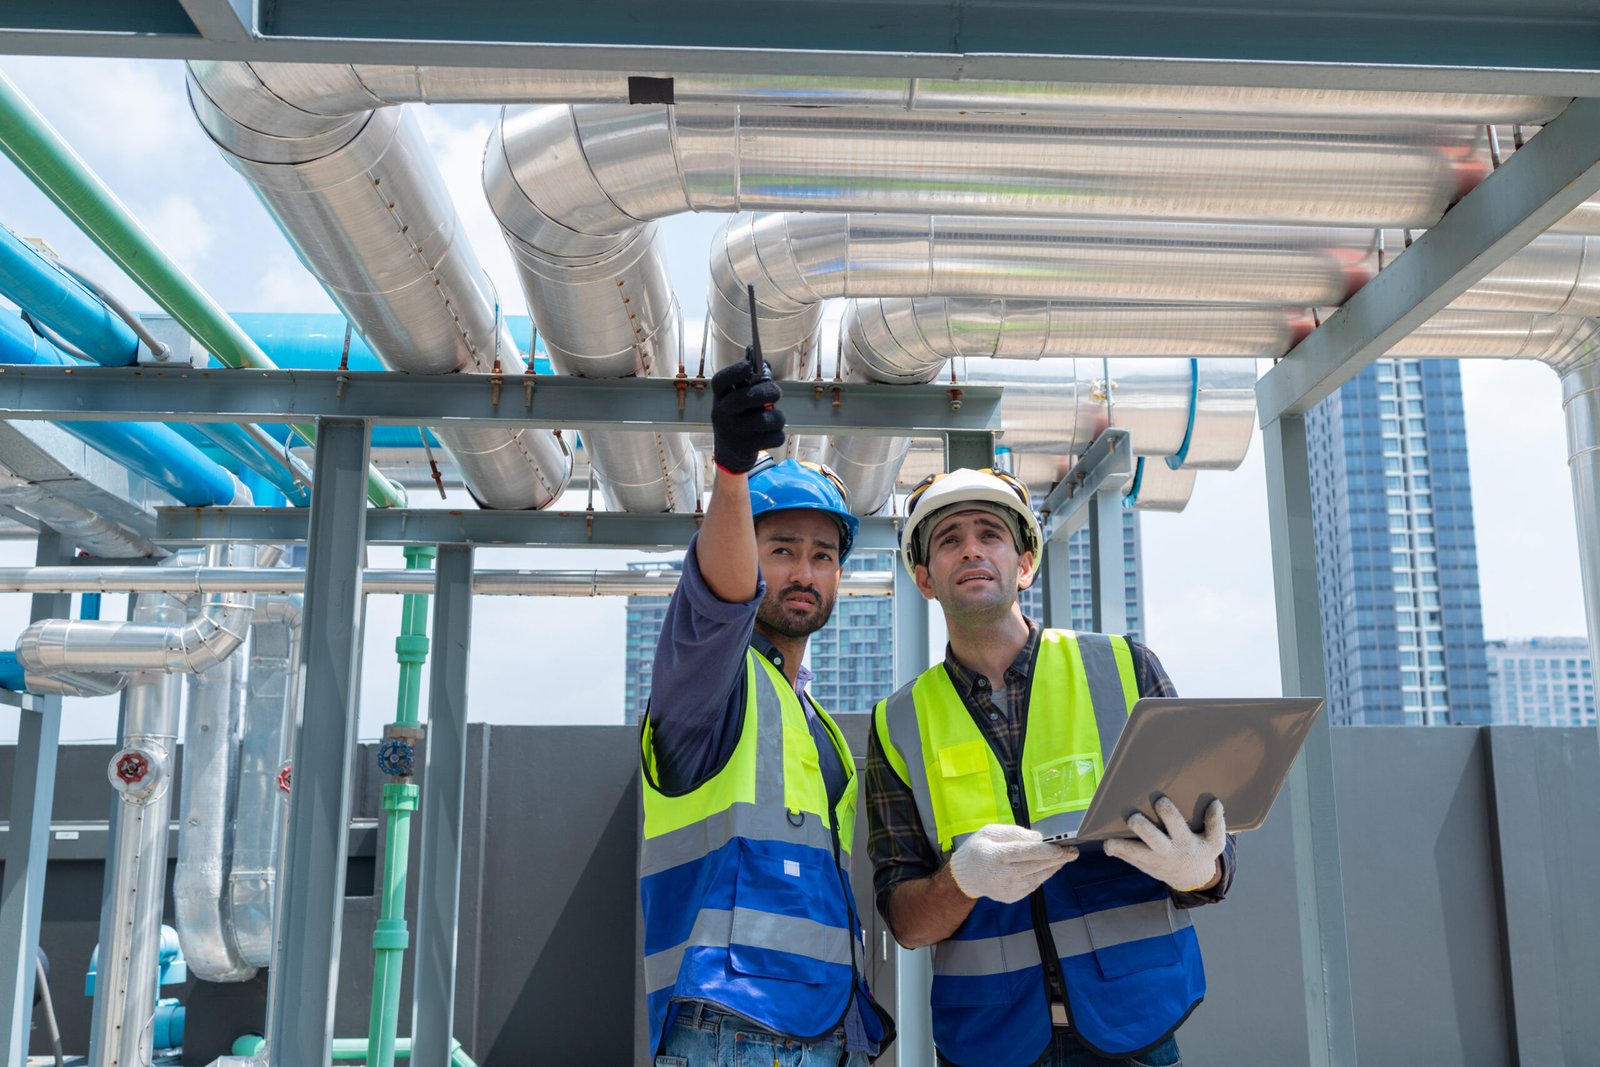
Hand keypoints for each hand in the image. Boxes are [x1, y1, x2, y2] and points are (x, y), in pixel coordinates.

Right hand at [709, 359, 784, 473]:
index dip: (736, 371)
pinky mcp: (744, 448)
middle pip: (746, 398)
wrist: (729, 450)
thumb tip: (765, 365)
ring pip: (765, 420)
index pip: (722, 380)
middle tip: (777, 393)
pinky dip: (778, 435)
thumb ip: (750, 380)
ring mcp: (732, 432)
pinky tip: (771, 434)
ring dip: (778, 417)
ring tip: (775, 418)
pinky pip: (773, 438)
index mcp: (719, 396)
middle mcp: (722, 413)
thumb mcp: (735, 396)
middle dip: (769, 392)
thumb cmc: (738, 415)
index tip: (749, 366)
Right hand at [947, 824, 1077, 903]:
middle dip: (1057, 859)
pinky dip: (1042, 875)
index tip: (1063, 847)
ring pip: (1037, 877)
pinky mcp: (1012, 897)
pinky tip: (1049, 867)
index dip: (1046, 850)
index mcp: (995, 855)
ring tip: (1064, 858)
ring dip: (1053, 868)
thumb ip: (1014, 832)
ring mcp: (1008, 888)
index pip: (1025, 852)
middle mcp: (1002, 874)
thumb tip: (1039, 838)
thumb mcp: (990, 832)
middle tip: (1073, 852)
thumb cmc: (978, 849)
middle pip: (1035, 866)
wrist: (964, 877)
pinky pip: (1032, 885)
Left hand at [1104, 797, 1225, 892]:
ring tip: (1110, 841)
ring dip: (1122, 847)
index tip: (1160, 800)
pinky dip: (1117, 852)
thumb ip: (1217, 824)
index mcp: (1185, 842)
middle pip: (1153, 840)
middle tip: (1133, 818)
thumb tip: (1216, 803)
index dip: (1168, 813)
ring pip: (1135, 854)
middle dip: (1143, 828)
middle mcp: (1167, 851)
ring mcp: (1153, 859)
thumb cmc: (1200, 853)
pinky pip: (1128, 859)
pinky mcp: (1143, 864)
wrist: (1191, 880)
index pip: (1177, 826)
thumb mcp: (1215, 843)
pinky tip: (1108, 845)